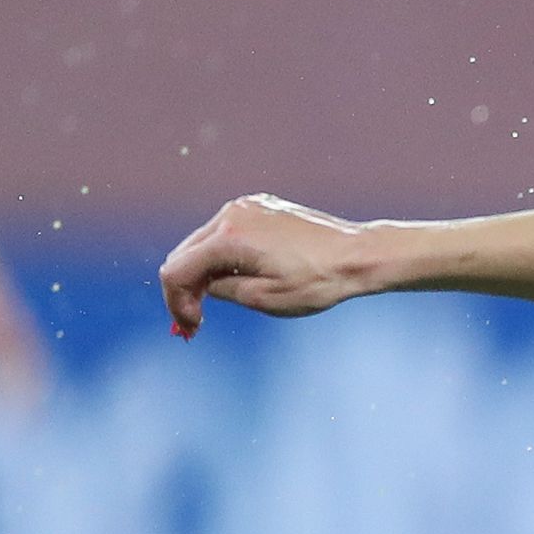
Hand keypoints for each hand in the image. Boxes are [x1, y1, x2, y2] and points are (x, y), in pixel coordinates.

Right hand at [160, 195, 374, 336]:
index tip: (190, 327)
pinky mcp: (260, 206)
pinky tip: (239, 277)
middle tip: (196, 322)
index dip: (175, 302)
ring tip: (219, 302)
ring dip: (203, 272)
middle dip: (185, 289)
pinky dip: (223, 255)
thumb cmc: (317, 281)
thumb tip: (203, 286)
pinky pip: (227, 232)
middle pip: (185, 254)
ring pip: (204, 242)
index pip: (177, 270)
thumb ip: (220, 290)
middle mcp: (231, 213)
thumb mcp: (262, 298)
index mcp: (229, 237)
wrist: (358, 255)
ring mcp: (246, 206)